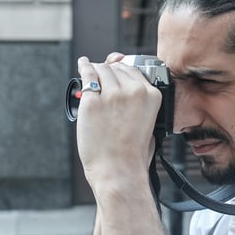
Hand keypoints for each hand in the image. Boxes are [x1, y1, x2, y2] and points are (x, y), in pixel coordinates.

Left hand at [76, 54, 161, 194]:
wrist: (119, 170)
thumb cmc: (133, 153)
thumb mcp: (150, 124)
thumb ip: (141, 103)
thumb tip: (127, 86)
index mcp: (151, 95)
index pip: (134, 70)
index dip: (122, 70)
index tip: (117, 69)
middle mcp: (133, 91)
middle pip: (117, 68)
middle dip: (109, 71)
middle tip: (103, 77)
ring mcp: (112, 95)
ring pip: (102, 70)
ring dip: (97, 71)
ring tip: (92, 72)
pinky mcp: (92, 101)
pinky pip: (87, 75)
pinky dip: (84, 68)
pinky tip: (83, 64)